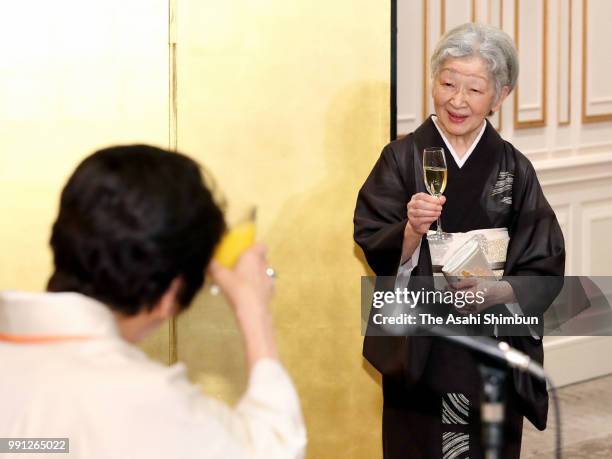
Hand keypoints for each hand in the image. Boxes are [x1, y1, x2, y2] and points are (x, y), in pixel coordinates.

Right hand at [208, 244, 277, 366]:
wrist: (252, 311)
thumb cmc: (237, 288)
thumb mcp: (220, 276)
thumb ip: (213, 267)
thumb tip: (206, 260)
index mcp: (253, 256)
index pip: (261, 245)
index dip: (254, 247)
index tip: (245, 251)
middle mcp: (264, 265)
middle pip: (262, 258)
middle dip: (253, 261)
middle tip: (240, 266)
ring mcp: (270, 279)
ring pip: (265, 272)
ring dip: (257, 274)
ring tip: (244, 281)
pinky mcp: (271, 291)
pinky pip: (265, 285)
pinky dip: (259, 287)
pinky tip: (249, 293)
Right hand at [406, 192, 445, 236]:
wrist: (419, 225)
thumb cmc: (425, 214)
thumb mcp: (432, 206)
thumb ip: (437, 201)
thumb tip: (442, 198)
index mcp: (416, 198)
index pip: (421, 196)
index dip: (431, 198)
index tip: (439, 201)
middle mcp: (411, 204)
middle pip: (419, 203)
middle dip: (432, 206)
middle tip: (439, 208)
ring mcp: (410, 213)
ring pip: (419, 212)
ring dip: (431, 212)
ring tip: (438, 213)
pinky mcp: (412, 220)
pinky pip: (420, 219)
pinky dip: (429, 218)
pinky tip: (434, 217)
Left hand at [448, 278, 515, 313]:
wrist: (499, 293)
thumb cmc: (488, 286)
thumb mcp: (474, 280)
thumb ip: (462, 283)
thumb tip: (452, 285)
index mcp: (471, 294)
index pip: (455, 294)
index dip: (448, 290)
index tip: (446, 287)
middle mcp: (472, 303)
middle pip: (455, 301)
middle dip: (450, 296)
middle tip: (448, 291)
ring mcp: (474, 309)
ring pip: (458, 308)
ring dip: (454, 301)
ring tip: (453, 296)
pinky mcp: (476, 312)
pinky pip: (465, 313)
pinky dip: (460, 309)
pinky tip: (459, 304)